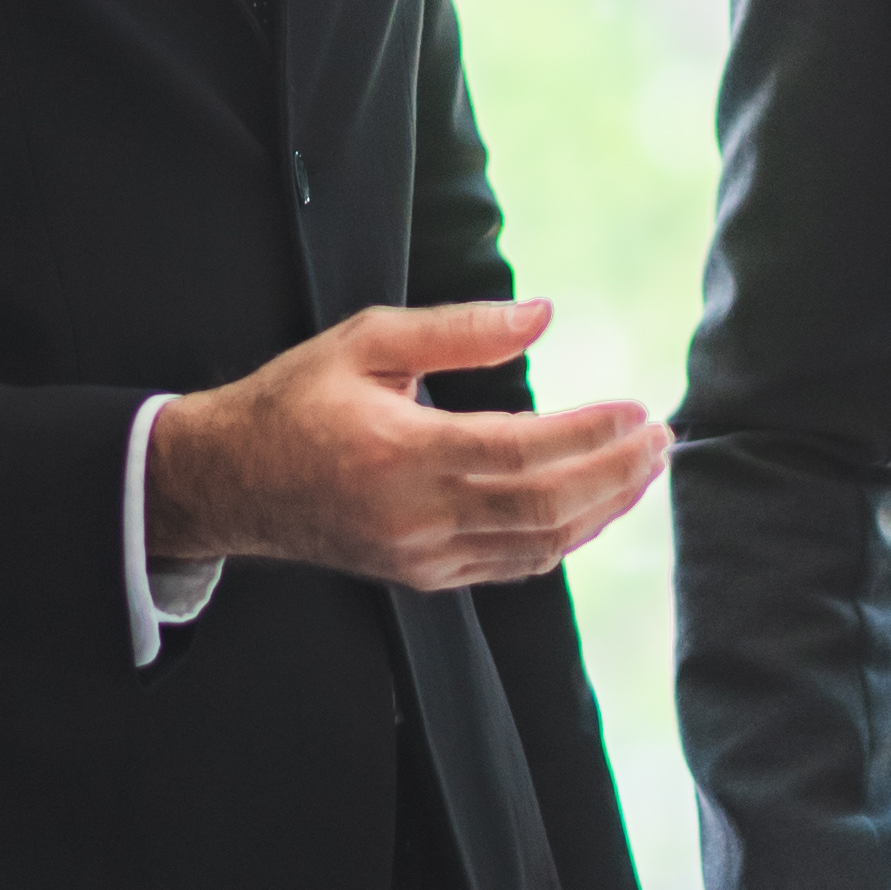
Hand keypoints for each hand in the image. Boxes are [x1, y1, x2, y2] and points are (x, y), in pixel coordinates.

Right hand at [142, 300, 662, 591]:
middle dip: (615, 474)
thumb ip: (458, 329)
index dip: (590, 434)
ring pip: (537, 546)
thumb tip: (540, 314)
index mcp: (400, 453)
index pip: (522, 452)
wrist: (230, 482)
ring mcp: (422, 556)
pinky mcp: (423, 576)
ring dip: (603, 510)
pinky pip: (511, 566)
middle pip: (543, 506)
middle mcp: (416, 516)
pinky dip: (563, 540)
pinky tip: (594, 509)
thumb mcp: (365, 341)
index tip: (636, 409)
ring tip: (644, 470)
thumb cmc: (293, 403)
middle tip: (660, 438)